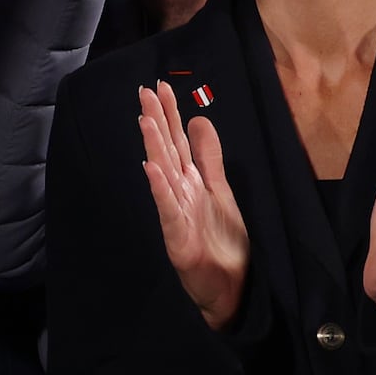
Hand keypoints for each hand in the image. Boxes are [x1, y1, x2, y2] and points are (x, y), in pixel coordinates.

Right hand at [137, 84, 252, 331]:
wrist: (229, 288)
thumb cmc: (221, 242)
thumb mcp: (220, 190)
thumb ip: (208, 157)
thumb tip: (198, 119)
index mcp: (190, 182)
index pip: (177, 141)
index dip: (170, 114)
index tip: (161, 86)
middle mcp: (180, 194)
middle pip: (167, 151)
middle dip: (158, 121)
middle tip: (146, 92)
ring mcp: (177, 214)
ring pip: (164, 174)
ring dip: (154, 147)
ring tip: (146, 120)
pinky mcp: (178, 237)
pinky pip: (168, 209)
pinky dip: (160, 189)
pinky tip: (152, 169)